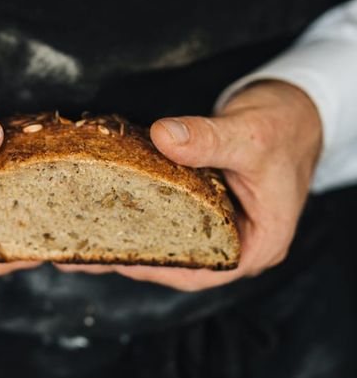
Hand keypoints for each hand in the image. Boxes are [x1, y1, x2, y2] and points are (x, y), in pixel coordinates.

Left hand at [56, 80, 322, 289]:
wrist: (294, 106)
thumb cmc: (284, 126)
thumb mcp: (249, 135)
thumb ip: (209, 139)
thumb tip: (163, 138)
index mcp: (259, 242)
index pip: (205, 272)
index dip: (159, 270)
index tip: (116, 260)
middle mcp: (237, 238)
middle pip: (181, 259)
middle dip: (133, 256)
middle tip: (84, 248)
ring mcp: (221, 220)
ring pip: (173, 237)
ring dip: (132, 234)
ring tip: (84, 231)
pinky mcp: (206, 200)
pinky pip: (171, 212)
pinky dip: (142, 208)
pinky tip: (109, 201)